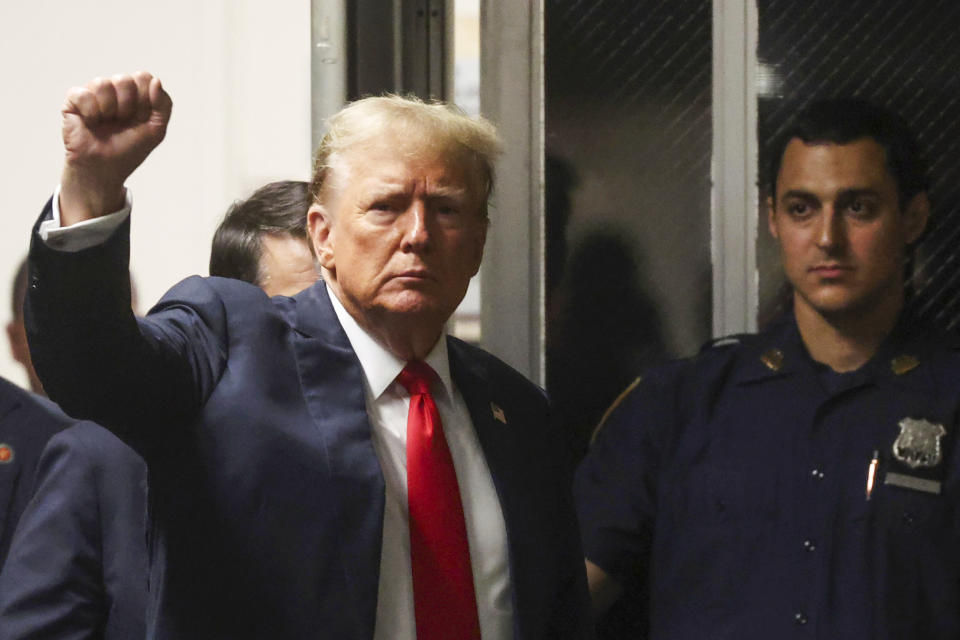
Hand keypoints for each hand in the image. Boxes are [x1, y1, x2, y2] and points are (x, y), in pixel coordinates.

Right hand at [59, 71, 171, 224]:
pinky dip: (90, 111)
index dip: (145, 99)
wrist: (105, 169)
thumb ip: (164, 105)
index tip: (141, 118)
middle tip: (122, 122)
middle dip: (127, 106)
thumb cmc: (129, 150)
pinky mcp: (74, 101)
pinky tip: (91, 122)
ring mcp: (94, 94)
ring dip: (109, 109)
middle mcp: (115, 91)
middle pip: (124, 79)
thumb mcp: (156, 130)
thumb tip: (156, 80)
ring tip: (106, 122)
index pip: (143, 77)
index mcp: (135, 94)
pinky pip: (83, 93)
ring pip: (103, 83)